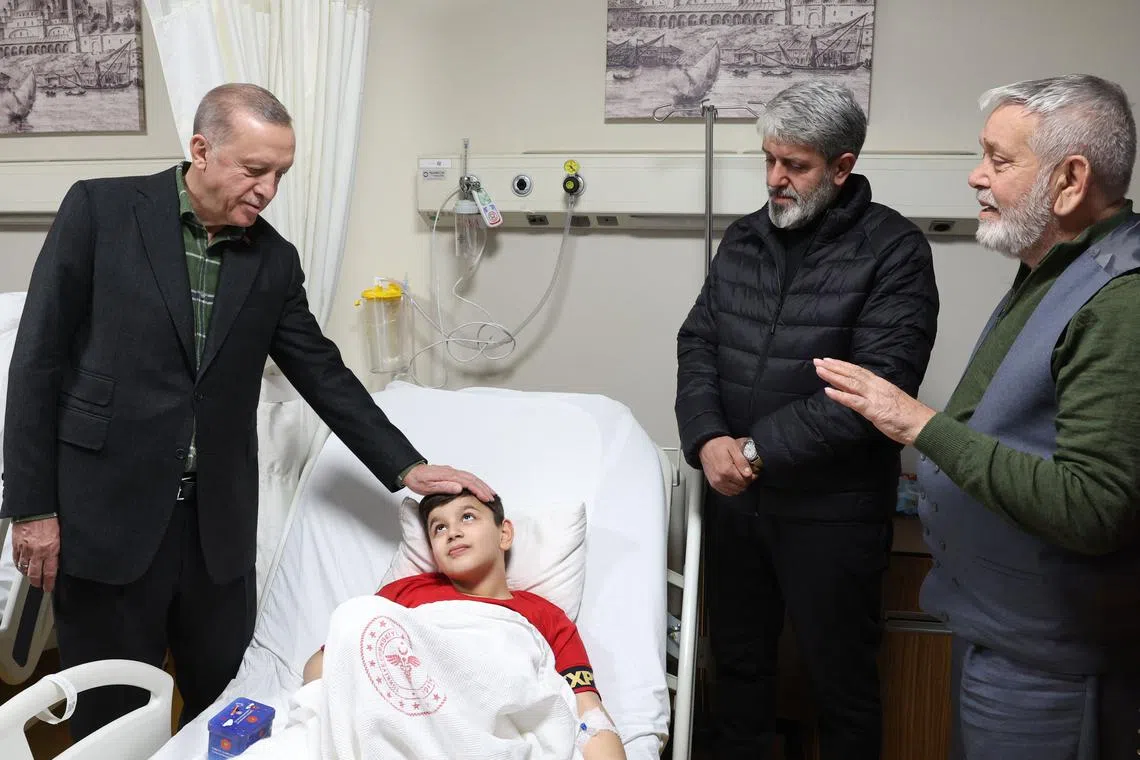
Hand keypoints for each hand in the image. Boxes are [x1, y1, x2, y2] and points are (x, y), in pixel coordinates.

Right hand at [12, 516, 60, 592]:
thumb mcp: (60, 536)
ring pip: (25, 568)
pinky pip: (17, 560)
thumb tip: (57, 560)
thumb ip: (57, 549)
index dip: (49, 583)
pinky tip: (22, 566)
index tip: (49, 587)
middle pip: (35, 574)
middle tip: (39, 585)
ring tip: (32, 577)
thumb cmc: (50, 519)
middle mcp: (37, 552)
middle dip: (38, 582)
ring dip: (28, 574)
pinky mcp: (17, 545)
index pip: (50, 572)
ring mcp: (25, 549)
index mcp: (51, 550)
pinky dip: (19, 565)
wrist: (35, 509)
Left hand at [402, 464, 495, 501]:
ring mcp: (452, 473)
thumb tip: (460, 488)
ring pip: (471, 478)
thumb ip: (444, 487)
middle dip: (484, 488)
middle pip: (473, 479)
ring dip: (481, 485)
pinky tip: (477, 488)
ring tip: (489, 493)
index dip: (479, 491)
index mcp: (449, 476)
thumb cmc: (418, 480)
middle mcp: (453, 472)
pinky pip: (466, 478)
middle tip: (493, 497)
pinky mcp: (451, 474)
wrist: (410, 471)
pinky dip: (475, 483)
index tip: (486, 498)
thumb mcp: (429, 486)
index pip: (468, 483)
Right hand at [698, 436, 755, 495]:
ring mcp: (716, 483)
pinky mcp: (713, 484)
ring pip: (734, 491)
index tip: (754, 472)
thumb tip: (748, 473)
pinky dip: (732, 488)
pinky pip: (727, 492)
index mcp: (726, 470)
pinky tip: (734, 480)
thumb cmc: (719, 444)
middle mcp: (720, 479)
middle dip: (746, 481)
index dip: (752, 477)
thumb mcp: (733, 448)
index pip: (744, 480)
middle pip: (740, 487)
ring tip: (741, 476)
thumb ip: (742, 461)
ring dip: (740, 485)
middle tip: (748, 473)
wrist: (705, 445)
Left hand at [814, 358, 935, 445]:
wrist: (923, 425)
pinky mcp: (874, 410)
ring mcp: (874, 397)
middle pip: (852, 373)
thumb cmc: (908, 416)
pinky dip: (840, 395)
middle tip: (817, 360)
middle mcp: (876, 387)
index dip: (843, 365)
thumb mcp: (890, 401)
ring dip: (833, 376)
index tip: (830, 360)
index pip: (858, 371)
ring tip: (819, 370)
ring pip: (850, 383)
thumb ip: (876, 396)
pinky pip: (853, 401)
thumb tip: (864, 395)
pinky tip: (827, 391)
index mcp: (881, 384)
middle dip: (833, 366)